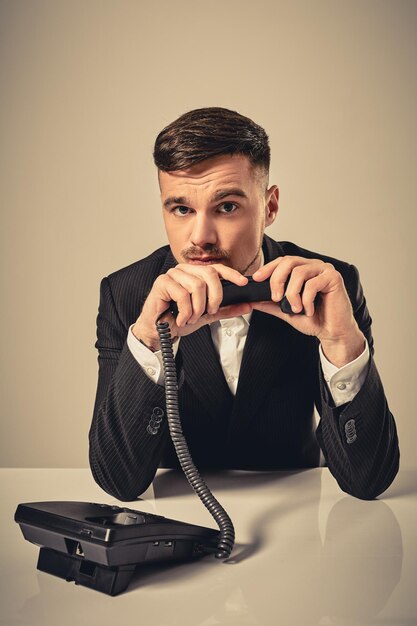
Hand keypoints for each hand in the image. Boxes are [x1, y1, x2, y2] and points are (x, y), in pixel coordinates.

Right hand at [132, 264, 250, 350]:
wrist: (159, 332)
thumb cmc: (179, 319)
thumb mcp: (207, 315)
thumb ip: (226, 309)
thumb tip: (247, 305)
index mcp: (195, 274)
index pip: (216, 268)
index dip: (231, 274)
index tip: (243, 283)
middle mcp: (184, 271)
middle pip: (209, 274)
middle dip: (215, 296)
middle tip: (210, 311)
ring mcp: (172, 275)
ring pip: (197, 285)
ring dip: (197, 308)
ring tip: (191, 318)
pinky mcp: (161, 283)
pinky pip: (182, 294)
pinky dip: (186, 311)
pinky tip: (182, 319)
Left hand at [252, 256, 365, 366]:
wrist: (332, 333)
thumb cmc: (313, 320)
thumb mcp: (286, 311)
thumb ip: (271, 303)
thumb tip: (251, 300)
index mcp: (304, 269)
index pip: (283, 261)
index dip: (268, 268)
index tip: (256, 279)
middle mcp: (314, 266)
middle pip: (289, 261)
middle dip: (277, 279)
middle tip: (276, 298)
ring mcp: (325, 270)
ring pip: (299, 273)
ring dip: (292, 293)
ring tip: (295, 308)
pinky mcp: (334, 278)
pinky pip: (312, 284)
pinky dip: (306, 300)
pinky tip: (309, 310)